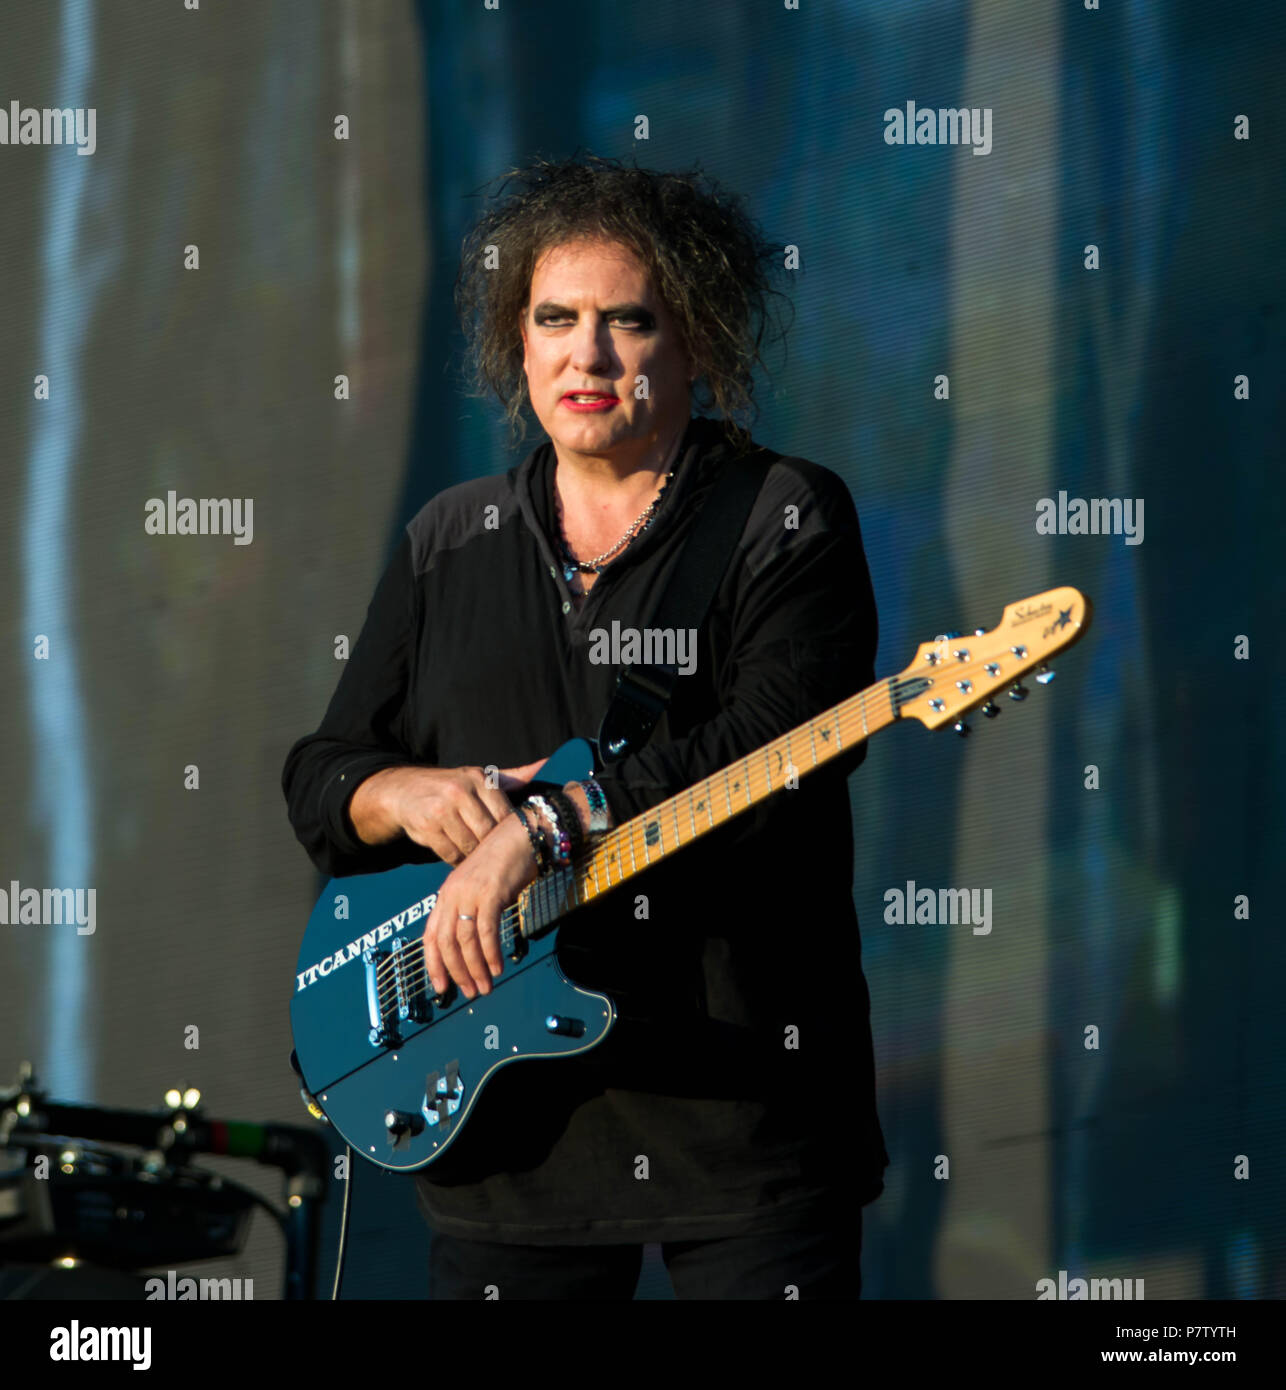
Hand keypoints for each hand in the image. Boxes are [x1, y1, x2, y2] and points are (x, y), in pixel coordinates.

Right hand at [352, 759, 544, 862]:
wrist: (403, 790)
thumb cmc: (450, 787)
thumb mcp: (479, 778)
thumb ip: (513, 777)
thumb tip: (546, 763)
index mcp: (479, 779)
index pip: (505, 815)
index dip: (507, 833)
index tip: (507, 840)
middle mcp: (461, 791)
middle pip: (488, 833)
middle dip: (490, 847)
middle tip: (492, 854)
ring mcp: (442, 810)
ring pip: (470, 846)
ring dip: (473, 856)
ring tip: (476, 856)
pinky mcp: (426, 828)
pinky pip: (451, 854)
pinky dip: (456, 860)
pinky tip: (458, 855)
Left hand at [421, 809, 541, 999]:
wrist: (523, 834)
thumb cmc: (506, 861)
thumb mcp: (481, 887)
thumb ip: (473, 910)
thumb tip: (474, 943)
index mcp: (446, 894)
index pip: (431, 935)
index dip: (434, 964)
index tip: (441, 986)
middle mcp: (452, 893)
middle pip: (445, 942)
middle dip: (456, 972)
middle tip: (469, 991)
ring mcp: (469, 893)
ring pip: (465, 941)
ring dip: (475, 968)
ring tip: (486, 986)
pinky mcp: (489, 893)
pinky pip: (486, 931)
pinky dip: (490, 953)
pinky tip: (498, 966)